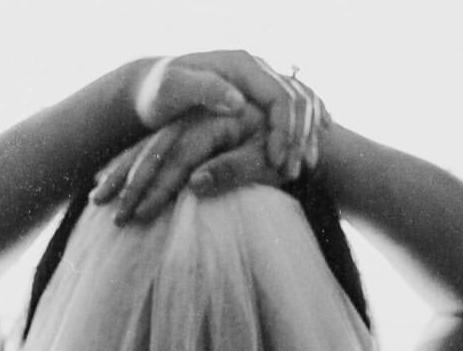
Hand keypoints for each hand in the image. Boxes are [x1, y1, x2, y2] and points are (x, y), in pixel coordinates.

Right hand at [92, 103, 283, 224]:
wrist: (292, 131)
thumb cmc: (284, 152)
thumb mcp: (266, 162)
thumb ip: (232, 169)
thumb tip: (194, 184)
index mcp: (215, 122)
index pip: (178, 158)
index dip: (157, 188)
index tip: (137, 214)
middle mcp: (196, 120)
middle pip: (154, 152)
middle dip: (128, 184)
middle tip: (109, 213)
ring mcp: (188, 126)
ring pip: (146, 151)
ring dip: (120, 176)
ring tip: (96, 198)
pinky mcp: (186, 135)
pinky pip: (151, 151)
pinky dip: (129, 167)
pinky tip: (110, 179)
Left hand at [168, 51, 329, 176]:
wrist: (152, 90)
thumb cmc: (158, 94)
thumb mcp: (174, 89)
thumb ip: (204, 90)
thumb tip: (239, 102)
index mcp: (242, 65)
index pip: (279, 96)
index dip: (283, 130)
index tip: (276, 162)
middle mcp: (257, 70)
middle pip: (297, 101)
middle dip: (299, 139)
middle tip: (293, 174)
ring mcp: (261, 84)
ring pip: (302, 106)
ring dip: (307, 138)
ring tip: (305, 169)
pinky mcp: (260, 99)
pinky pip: (296, 112)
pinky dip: (307, 131)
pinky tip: (310, 153)